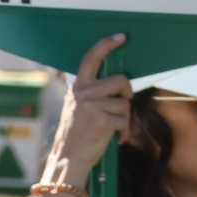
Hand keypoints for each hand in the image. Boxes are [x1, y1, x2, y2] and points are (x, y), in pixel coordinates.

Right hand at [43, 34, 131, 182]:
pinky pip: (124, 121)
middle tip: (125, 101)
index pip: (91, 58)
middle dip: (127, 92)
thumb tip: (117, 83)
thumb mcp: (76, 107)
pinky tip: (117, 139)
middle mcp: (84, 94)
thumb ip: (91, 93)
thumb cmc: (76, 134)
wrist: (68, 159)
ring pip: (125, 104)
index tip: (120, 37)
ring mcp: (93, 107)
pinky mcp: (102, 122)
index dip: (106, 45)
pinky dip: (124, 133)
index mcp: (78, 87)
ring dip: (124, 118)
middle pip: (120, 80)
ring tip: (114, 128)